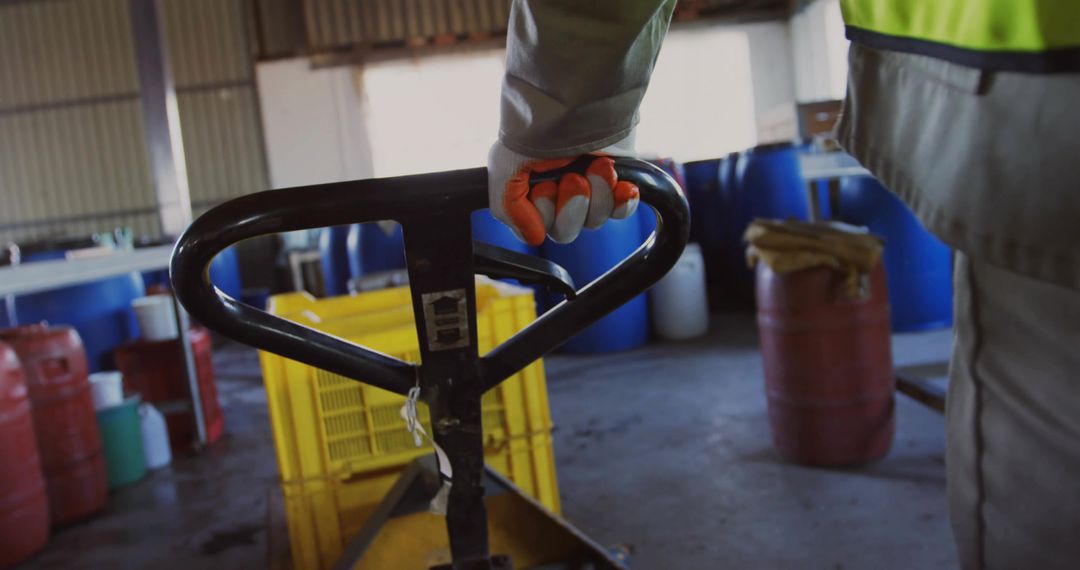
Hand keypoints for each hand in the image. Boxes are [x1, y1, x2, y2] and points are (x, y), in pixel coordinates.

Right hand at [487, 137, 639, 245]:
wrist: (579, 99)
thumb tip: (534, 238)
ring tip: (597, 167)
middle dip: (571, 207)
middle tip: (574, 178)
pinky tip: (622, 186)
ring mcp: (589, 189)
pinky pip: (621, 211)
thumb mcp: (503, 166)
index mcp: (531, 192)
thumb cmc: (537, 126)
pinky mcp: (616, 182)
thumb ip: (506, 208)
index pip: (539, 229)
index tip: (545, 187)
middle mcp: (559, 192)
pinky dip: (622, 202)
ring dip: (597, 197)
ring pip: (594, 221)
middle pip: (567, 231)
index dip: (545, 214)